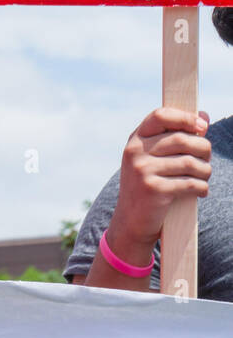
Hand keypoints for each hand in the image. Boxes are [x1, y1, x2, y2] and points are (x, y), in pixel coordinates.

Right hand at [106, 107, 210, 264]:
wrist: (131, 221)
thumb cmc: (149, 185)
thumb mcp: (155, 158)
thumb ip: (177, 136)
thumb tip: (204, 116)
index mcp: (135, 140)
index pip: (160, 115)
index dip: (185, 117)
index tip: (201, 127)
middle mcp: (135, 152)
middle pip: (183, 139)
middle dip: (203, 149)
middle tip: (205, 159)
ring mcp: (143, 171)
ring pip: (191, 163)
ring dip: (205, 172)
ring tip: (203, 177)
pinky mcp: (154, 189)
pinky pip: (191, 183)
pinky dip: (202, 188)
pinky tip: (200, 191)